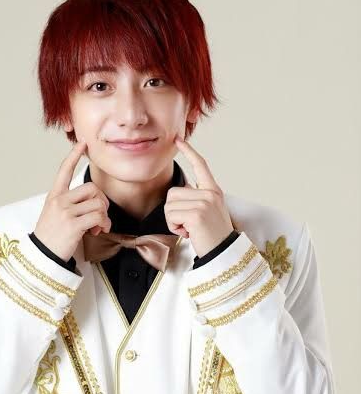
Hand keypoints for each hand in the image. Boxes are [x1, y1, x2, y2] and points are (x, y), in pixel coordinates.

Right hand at [33, 140, 111, 261]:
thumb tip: (96, 204)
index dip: (74, 155)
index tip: (83, 143)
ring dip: (104, 216)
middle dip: (102, 202)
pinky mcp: (73, 224)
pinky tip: (98, 231)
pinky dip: (104, 224)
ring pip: (98, 203)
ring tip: (98, 227)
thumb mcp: (56, 215)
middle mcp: (59, 201)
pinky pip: (98, 216)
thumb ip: (72, 205)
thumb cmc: (52, 238)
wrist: (41, 257)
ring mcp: (65, 212)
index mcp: (54, 196)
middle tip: (100, 216)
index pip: (63, 171)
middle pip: (92, 188)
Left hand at [164, 134, 233, 257]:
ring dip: (173, 221)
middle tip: (188, 225)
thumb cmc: (213, 237)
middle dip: (173, 211)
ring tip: (190, 229)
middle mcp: (210, 193)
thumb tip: (177, 196)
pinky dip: (174, 228)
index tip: (179, 139)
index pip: (201, 166)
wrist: (224, 254)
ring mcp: (204, 202)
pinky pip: (171, 216)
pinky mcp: (196, 214)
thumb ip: (196, 200)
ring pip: (169, 205)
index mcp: (213, 191)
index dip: (189, 152)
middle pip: (172, 193)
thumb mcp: (208, 213)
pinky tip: (189, 233)